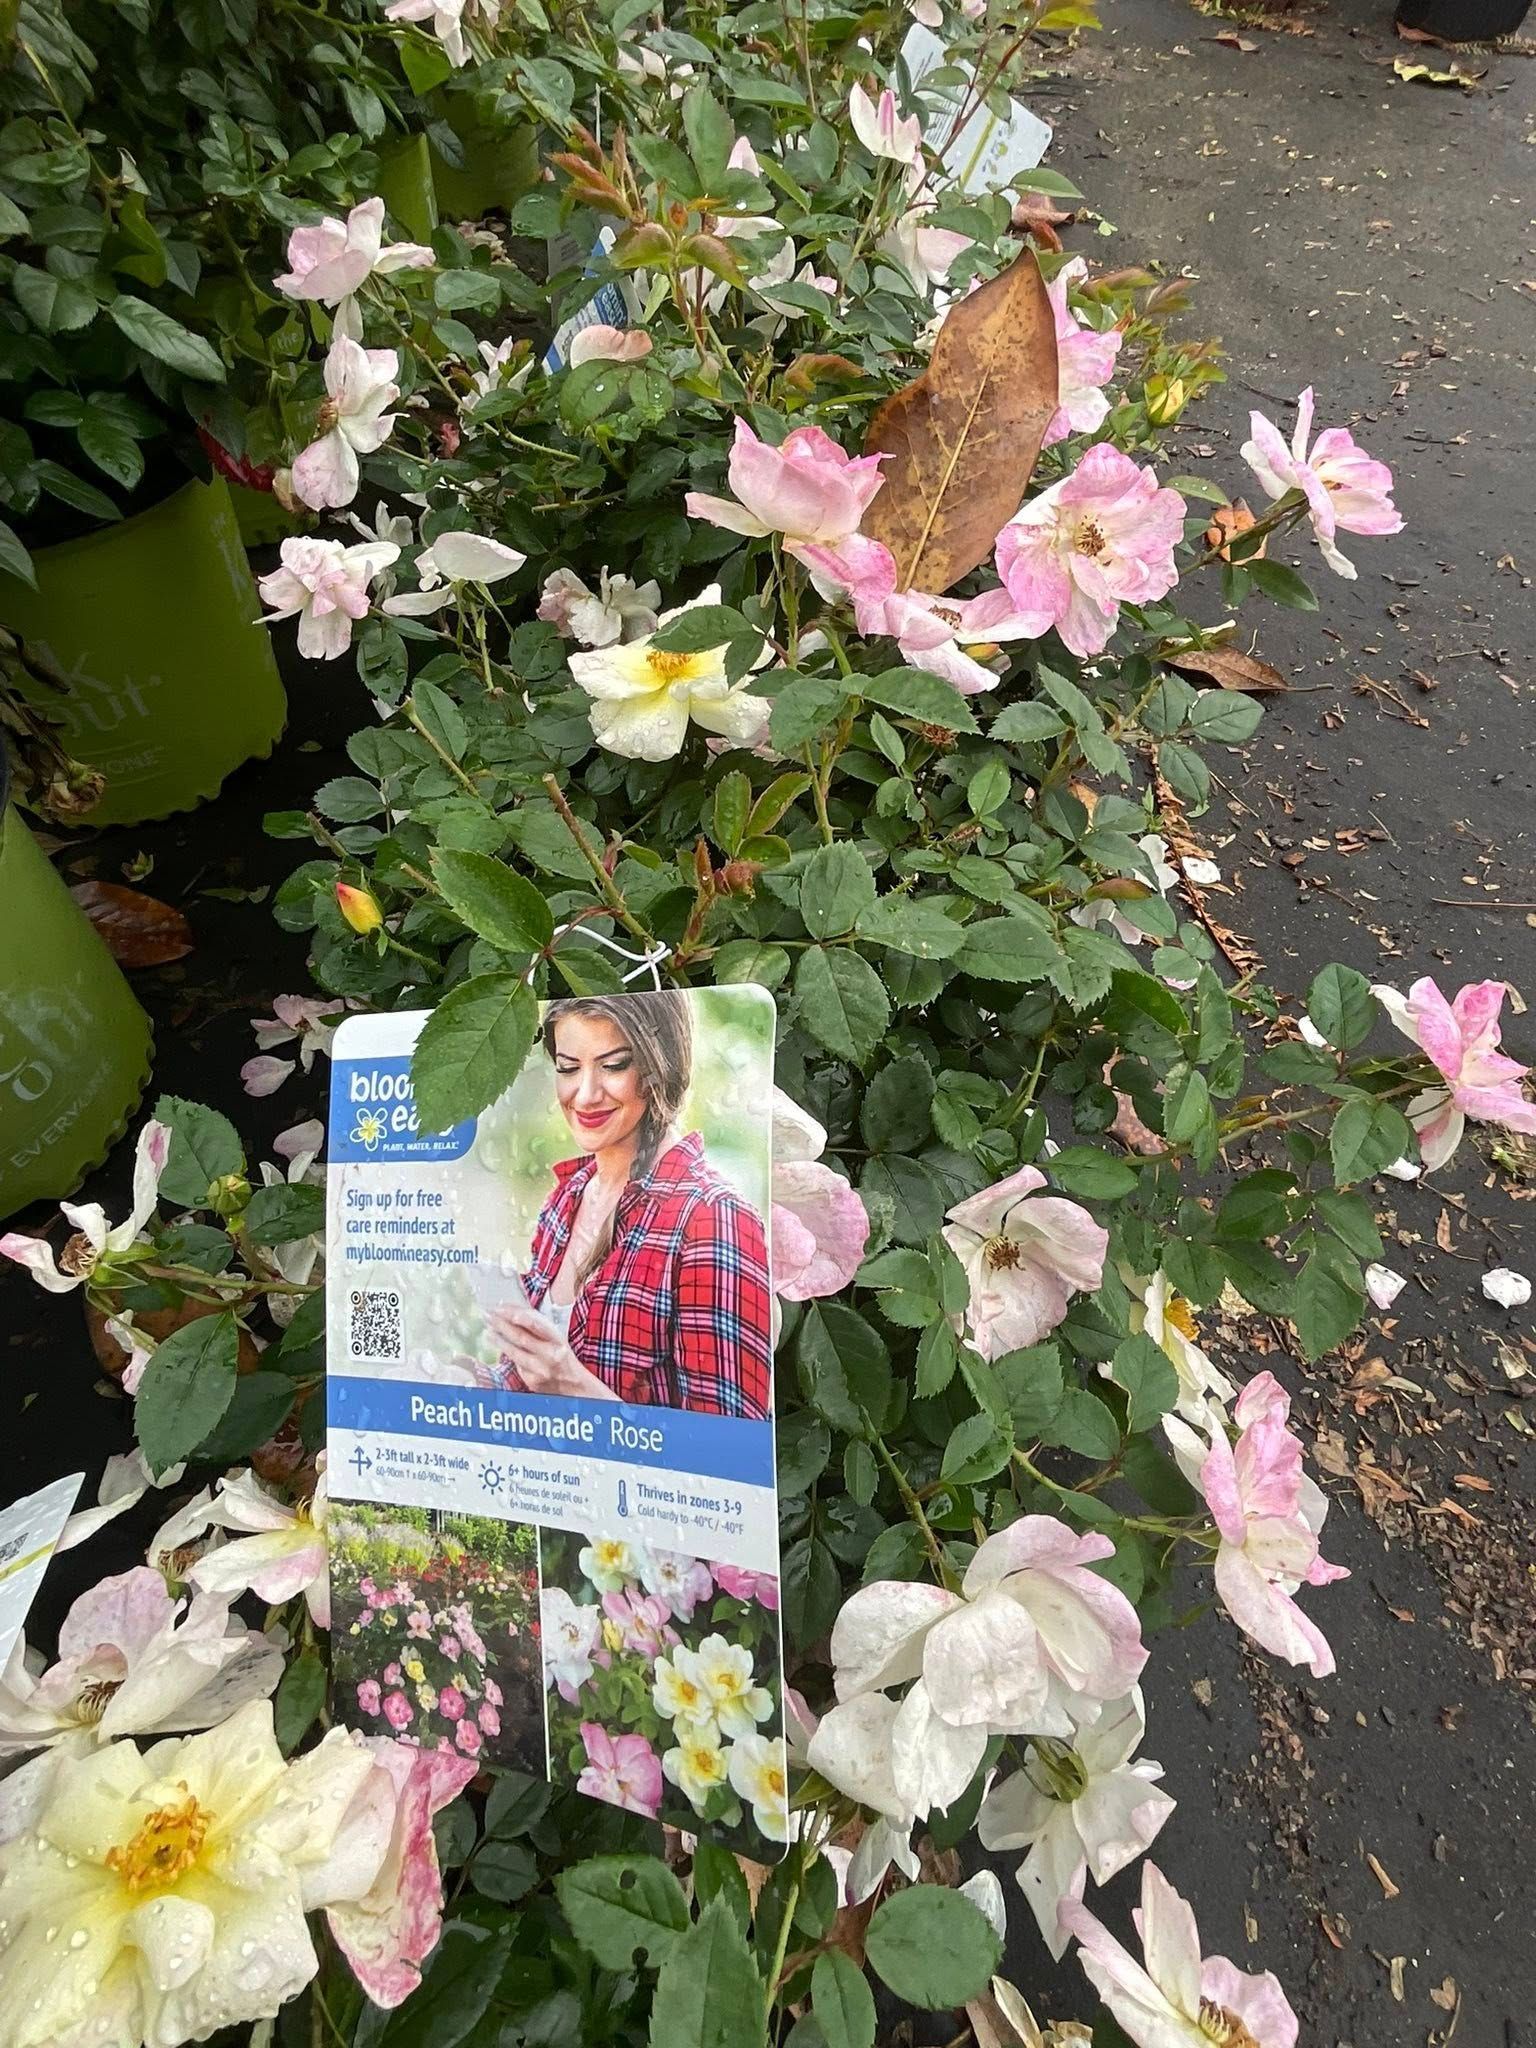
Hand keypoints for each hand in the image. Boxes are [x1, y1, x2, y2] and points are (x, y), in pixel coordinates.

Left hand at [486, 1302, 615, 1400]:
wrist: (575, 1387)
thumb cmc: (564, 1359)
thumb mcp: (558, 1341)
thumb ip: (540, 1329)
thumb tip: (515, 1314)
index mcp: (559, 1342)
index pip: (537, 1325)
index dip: (519, 1315)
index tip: (503, 1308)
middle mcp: (550, 1356)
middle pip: (521, 1337)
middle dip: (502, 1324)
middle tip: (489, 1314)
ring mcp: (540, 1371)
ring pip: (514, 1352)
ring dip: (499, 1339)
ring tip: (488, 1329)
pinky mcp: (531, 1381)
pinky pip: (517, 1365)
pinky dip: (508, 1353)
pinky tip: (500, 1345)